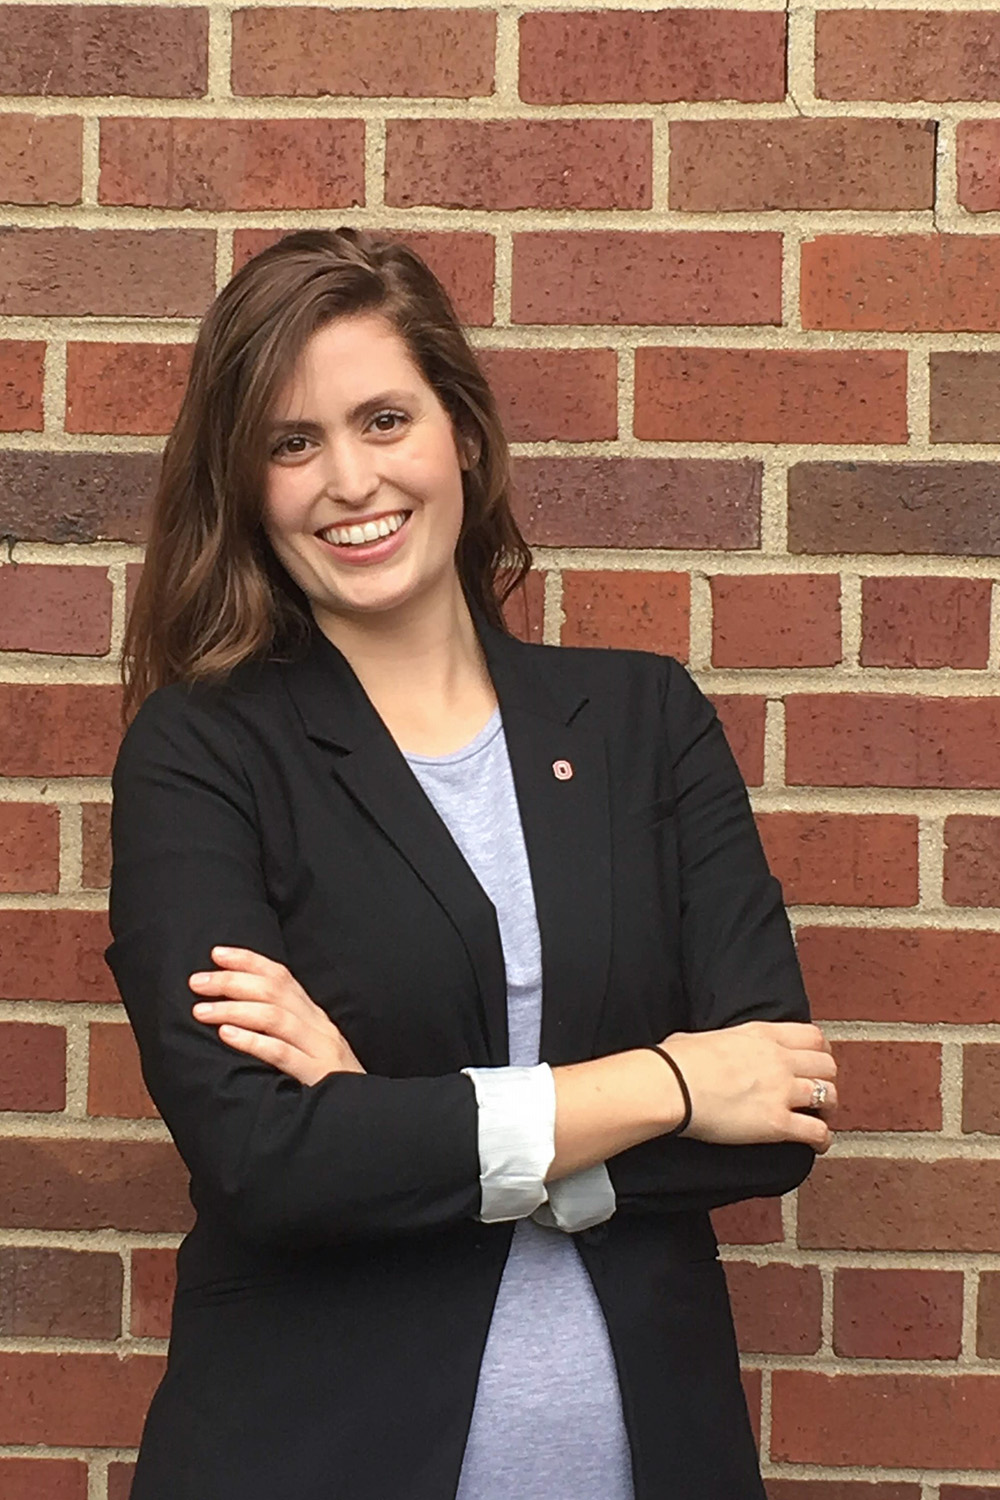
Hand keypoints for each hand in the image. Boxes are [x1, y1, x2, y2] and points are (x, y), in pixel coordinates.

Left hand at [189, 946, 364, 1085]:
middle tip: (196, 983)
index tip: (216, 953)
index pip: (281, 976)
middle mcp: (318, 1026)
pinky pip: (281, 1054)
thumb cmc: (330, 1082)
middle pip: (273, 991)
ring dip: (234, 1009)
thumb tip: (239, 1009)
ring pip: (275, 1018)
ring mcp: (320, 1049)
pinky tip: (227, 1035)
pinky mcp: (318, 1076)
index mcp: (314, 1016)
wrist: (367, 1113)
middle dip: (231, 982)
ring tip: (202, 1011)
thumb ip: (283, 1028)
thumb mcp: (311, 1047)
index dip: (248, 960)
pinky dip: (252, 1041)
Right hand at [661, 1021, 837, 1153]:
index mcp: (763, 1035)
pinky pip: (816, 1131)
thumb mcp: (704, 1037)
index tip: (817, 1062)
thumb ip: (717, 1042)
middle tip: (820, 1093)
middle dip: (828, 1079)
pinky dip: (823, 1139)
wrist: (671, 1086)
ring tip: (822, 1118)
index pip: (812, 1036)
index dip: (822, 1051)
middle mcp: (779, 1060)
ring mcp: (781, 1091)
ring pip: (829, 1096)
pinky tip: (818, 1145)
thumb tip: (695, 1047)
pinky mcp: (777, 1123)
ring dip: (829, 1109)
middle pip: (827, 1066)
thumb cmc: (676, 1062)